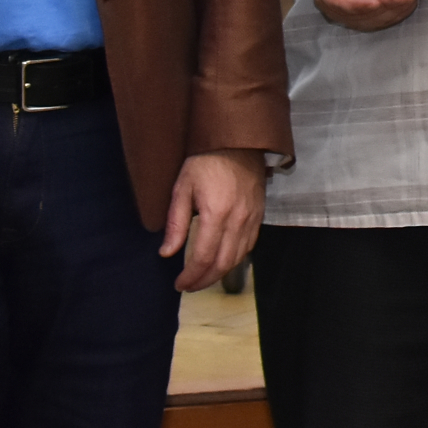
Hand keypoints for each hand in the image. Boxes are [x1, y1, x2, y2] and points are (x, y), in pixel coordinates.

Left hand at [162, 149, 266, 291]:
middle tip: (189, 286)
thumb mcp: (182, 188)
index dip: (191, 276)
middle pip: (223, 264)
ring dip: (219, 274)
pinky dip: (235, 259)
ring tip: (203, 278)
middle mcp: (238, 220)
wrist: (237, 141)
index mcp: (216, 214)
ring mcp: (252, 219)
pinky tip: (222, 261)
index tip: (179, 284)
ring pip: (238, 258)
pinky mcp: (260, 215)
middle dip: (204, 281)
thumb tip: (167, 253)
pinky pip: (249, 246)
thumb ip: (176, 223)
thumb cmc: (205, 161)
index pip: (204, 258)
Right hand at [310, 0, 416, 32]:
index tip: (375, 2)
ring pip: (371, 21)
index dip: (358, 5)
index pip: (338, 2)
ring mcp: (346, 16)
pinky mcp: (360, 18)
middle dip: (383, 7)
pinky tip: (407, 4)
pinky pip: (378, 21)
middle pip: (359, 15)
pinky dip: (394, 14)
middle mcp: (333, 8)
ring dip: (392, 12)